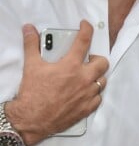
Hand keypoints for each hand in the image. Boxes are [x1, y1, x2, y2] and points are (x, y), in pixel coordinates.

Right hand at [5, 20, 108, 145]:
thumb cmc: (32, 93)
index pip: (84, 41)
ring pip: (102, 81)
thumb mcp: (31, 66)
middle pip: (102, 62)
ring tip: (85, 76)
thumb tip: (29, 29)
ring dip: (96, 76)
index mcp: (71, 65)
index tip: (86, 26)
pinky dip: (94, 94)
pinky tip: (85, 92)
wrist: (30, 120)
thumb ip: (32, 45)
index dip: (87, 30)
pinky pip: (98, 98)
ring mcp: (87, 94)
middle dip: (97, 59)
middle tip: (87, 60)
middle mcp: (83, 78)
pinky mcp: (87, 108)